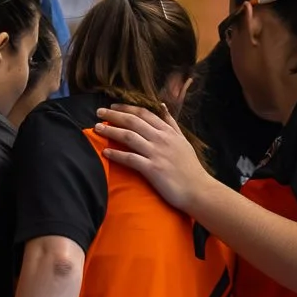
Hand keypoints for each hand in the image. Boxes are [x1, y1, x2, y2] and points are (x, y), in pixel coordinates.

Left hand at [94, 106, 211, 212]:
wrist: (199, 190)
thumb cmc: (190, 168)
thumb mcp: (183, 141)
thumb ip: (171, 123)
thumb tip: (162, 106)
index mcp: (168, 132)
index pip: (144, 113)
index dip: (126, 108)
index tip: (113, 107)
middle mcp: (162, 139)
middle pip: (133, 121)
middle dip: (114, 115)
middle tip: (99, 112)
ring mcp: (157, 153)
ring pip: (129, 137)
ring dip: (111, 131)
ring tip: (97, 129)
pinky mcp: (152, 169)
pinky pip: (130, 158)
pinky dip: (116, 154)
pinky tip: (105, 152)